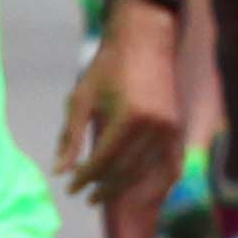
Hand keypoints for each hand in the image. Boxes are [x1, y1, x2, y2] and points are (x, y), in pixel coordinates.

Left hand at [55, 4, 184, 203]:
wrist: (145, 40)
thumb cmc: (108, 67)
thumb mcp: (82, 98)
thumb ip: (71, 137)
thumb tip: (59, 171)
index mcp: (129, 117)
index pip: (104, 160)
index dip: (85, 177)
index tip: (70, 186)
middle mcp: (155, 127)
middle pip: (126, 170)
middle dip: (104, 186)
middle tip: (86, 196)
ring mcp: (171, 129)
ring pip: (147, 172)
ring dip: (126, 188)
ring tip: (105, 195)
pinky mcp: (178, 128)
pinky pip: (171, 165)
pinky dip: (158, 183)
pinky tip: (143, 193)